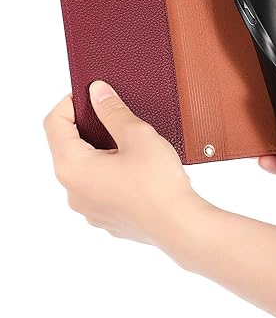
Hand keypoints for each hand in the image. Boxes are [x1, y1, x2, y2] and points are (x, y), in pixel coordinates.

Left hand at [44, 81, 210, 251]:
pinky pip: (99, 189)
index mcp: (73, 167)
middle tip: (113, 118)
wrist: (179, 225)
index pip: (54, 125)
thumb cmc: (158, 184)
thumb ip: (113, 111)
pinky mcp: (105, 218)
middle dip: (88, 129)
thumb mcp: (136, 135)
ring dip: (100, 153)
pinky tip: (136, 171)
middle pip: (68, 148)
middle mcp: (73, 191)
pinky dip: (110, 174)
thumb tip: (97, 93)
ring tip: (129, 147)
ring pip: (85, 170)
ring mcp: (88, 209)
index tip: (87, 95)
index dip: (68, 104)